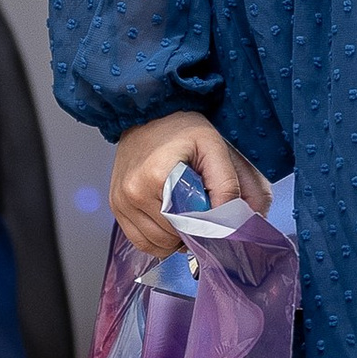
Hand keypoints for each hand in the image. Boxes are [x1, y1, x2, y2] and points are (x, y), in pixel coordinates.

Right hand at [107, 113, 272, 256]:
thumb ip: (229, 185)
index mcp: (157, 177)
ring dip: (175, 237)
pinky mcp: (116, 206)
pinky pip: (141, 241)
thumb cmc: (181, 128)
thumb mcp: (214, 147)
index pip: (190, 225)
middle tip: (200, 206)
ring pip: (157, 245)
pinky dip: (158, 238)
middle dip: (192, 230)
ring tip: (184, 210)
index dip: (208, 225)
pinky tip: (168, 218)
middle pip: (173, 238)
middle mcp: (134, 193)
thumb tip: (239, 221)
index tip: (216, 213)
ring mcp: (121, 202)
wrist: (148, 112)